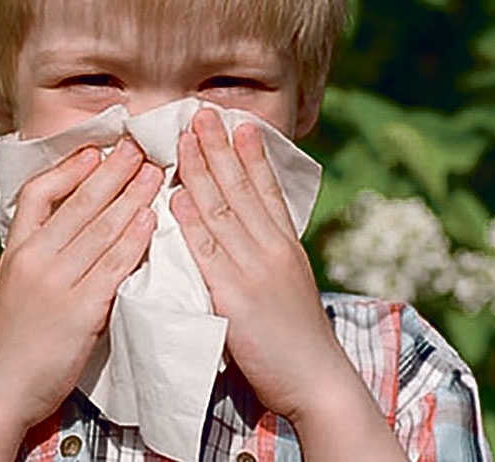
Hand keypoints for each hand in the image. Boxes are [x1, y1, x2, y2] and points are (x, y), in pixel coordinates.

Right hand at [0, 138, 161, 435]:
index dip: (69, 169)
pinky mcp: (79, 310)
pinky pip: (113, 265)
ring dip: (133, 197)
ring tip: (155, 173)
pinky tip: (150, 221)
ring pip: (101, 228)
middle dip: (114, 171)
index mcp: (15, 249)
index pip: (37, 193)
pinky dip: (134, 239)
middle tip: (139, 146)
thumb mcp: (14, 285)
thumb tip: (74, 227)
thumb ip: (40, 255)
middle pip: (79, 203)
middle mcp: (33, 258)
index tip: (95, 151)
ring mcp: (56, 283)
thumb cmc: (10, 341)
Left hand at [170, 109, 350, 423]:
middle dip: (219, 147)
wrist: (318, 382)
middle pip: (242, 188)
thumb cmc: (298, 339)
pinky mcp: (235, 297)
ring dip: (200, 170)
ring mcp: (255, 270)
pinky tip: (175, 196)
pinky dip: (191, 221)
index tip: (237, 123)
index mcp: (288, 246)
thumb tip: (245, 231)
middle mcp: (274, 249)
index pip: (268, 189)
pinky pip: (208, 252)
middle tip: (201, 113)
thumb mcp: (289, 285)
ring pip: (223, 209)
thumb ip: (267, 256)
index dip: (251, 154)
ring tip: (184, 138)